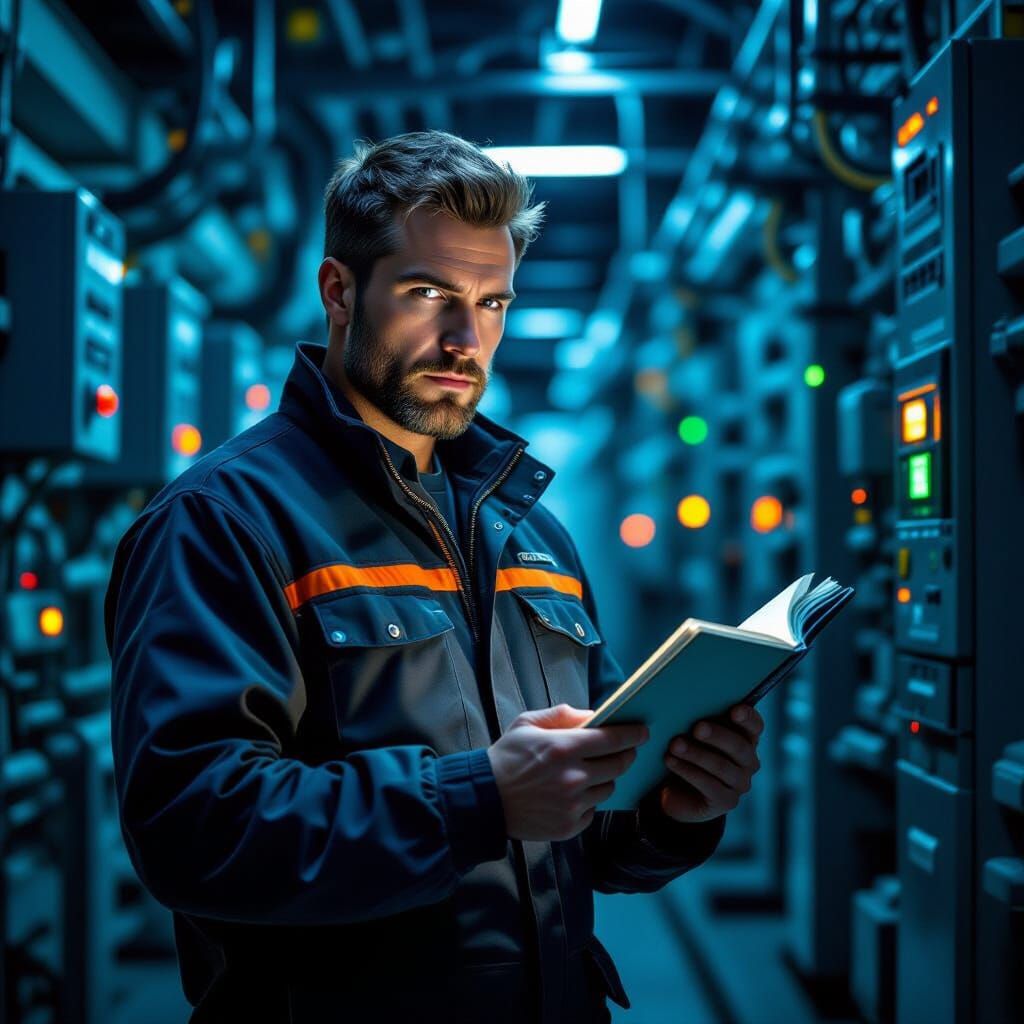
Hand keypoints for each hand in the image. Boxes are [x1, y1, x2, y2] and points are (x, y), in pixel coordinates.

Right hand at [487, 704, 649, 841]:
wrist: (484, 799)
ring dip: (605, 779)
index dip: (632, 734)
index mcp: (563, 748)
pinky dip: (588, 801)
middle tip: (625, 750)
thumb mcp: (526, 724)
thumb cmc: (506, 757)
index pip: (612, 739)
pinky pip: (593, 810)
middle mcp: (573, 777)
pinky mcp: (570, 826)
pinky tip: (572, 794)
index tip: (642, 731)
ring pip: (608, 788)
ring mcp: (573, 805)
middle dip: (626, 755)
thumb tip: (592, 715)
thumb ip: (561, 715)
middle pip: (619, 765)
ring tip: (589, 773)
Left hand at [657, 704, 763, 823]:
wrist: (678, 791)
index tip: (734, 710)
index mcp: (746, 738)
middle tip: (697, 728)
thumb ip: (696, 719)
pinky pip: (709, 785)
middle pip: (739, 746)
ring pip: (721, 766)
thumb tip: (680, 705)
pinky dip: (687, 771)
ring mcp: (740, 783)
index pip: (755, 726)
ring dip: (696, 754)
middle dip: (717, 736)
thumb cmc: (689, 751)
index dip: (747, 717)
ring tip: (674, 745)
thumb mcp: (693, 734)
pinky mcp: (726, 801)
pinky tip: (670, 761)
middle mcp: (748, 761)